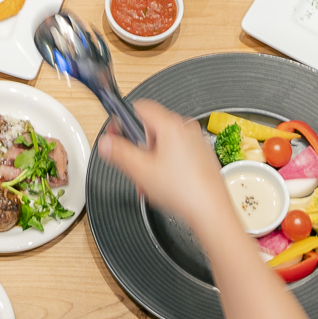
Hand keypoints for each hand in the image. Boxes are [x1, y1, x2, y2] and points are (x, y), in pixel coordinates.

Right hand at [97, 99, 238, 238]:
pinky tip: (163, 185)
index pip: (139, 108)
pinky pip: (177, 154)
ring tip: (148, 182)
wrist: (211, 211)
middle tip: (133, 167)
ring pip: (163, 144)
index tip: (115, 136)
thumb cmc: (184, 190)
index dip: (122, 121)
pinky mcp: (202, 157)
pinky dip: (165, 166)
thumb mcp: (140, 170)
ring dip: (150, 160)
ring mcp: (196, 143)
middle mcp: (186, 129)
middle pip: (151, 129)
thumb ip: (118, 152)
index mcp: (171, 126)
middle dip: (137, 148)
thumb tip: (106, 142)